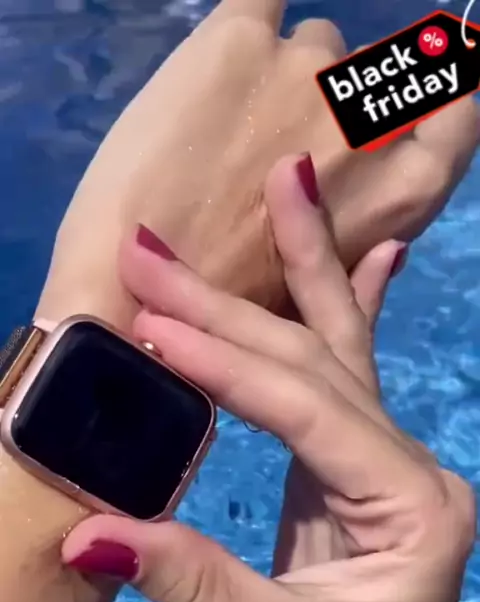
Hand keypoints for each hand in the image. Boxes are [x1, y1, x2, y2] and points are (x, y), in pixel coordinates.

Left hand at [38, 0, 478, 327]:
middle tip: (274, 142)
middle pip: (369, 75)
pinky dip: (249, 19)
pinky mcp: (238, 42)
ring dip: (281, 73)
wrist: (134, 297)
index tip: (396, 108)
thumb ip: (365, 250)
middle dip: (330, 102)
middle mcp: (369, 119)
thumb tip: (394, 246)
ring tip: (224, 128)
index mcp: (408, 189)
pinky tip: (226, 53)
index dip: (428, 103)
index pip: (455, 112)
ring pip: (312, 40)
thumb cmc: (235, 314)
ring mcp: (306, 72)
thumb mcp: (328, 296)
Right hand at [62, 153, 476, 601]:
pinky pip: (347, 368)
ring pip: (334, 346)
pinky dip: (348, 303)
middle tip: (150, 248)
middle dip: (229, 304)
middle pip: (313, 361)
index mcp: (408, 505)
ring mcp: (385, 454)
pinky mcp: (355, 459)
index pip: (305, 411)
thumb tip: (87, 537)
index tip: (151, 327)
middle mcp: (406, 463)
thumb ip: (192, 585)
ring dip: (301, 264)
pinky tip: (372, 249)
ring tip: (287, 182)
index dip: (224, 367)